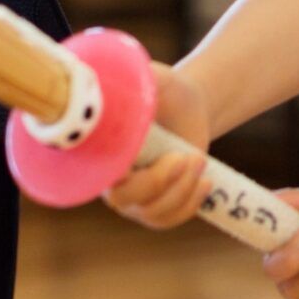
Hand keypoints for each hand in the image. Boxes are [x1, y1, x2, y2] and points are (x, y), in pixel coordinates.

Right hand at [102, 63, 217, 229]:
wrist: (189, 105)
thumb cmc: (166, 91)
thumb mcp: (154, 79)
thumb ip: (135, 79)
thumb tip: (114, 79)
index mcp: (99, 148)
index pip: (93, 172)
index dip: (117, 171)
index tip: (140, 154)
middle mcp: (108, 177)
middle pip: (123, 200)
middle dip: (158, 182)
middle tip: (185, 157)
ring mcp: (132, 196)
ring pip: (150, 213)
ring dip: (181, 190)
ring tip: (199, 159)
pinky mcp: (155, 206)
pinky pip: (167, 219)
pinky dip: (189, 205)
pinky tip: (205, 182)